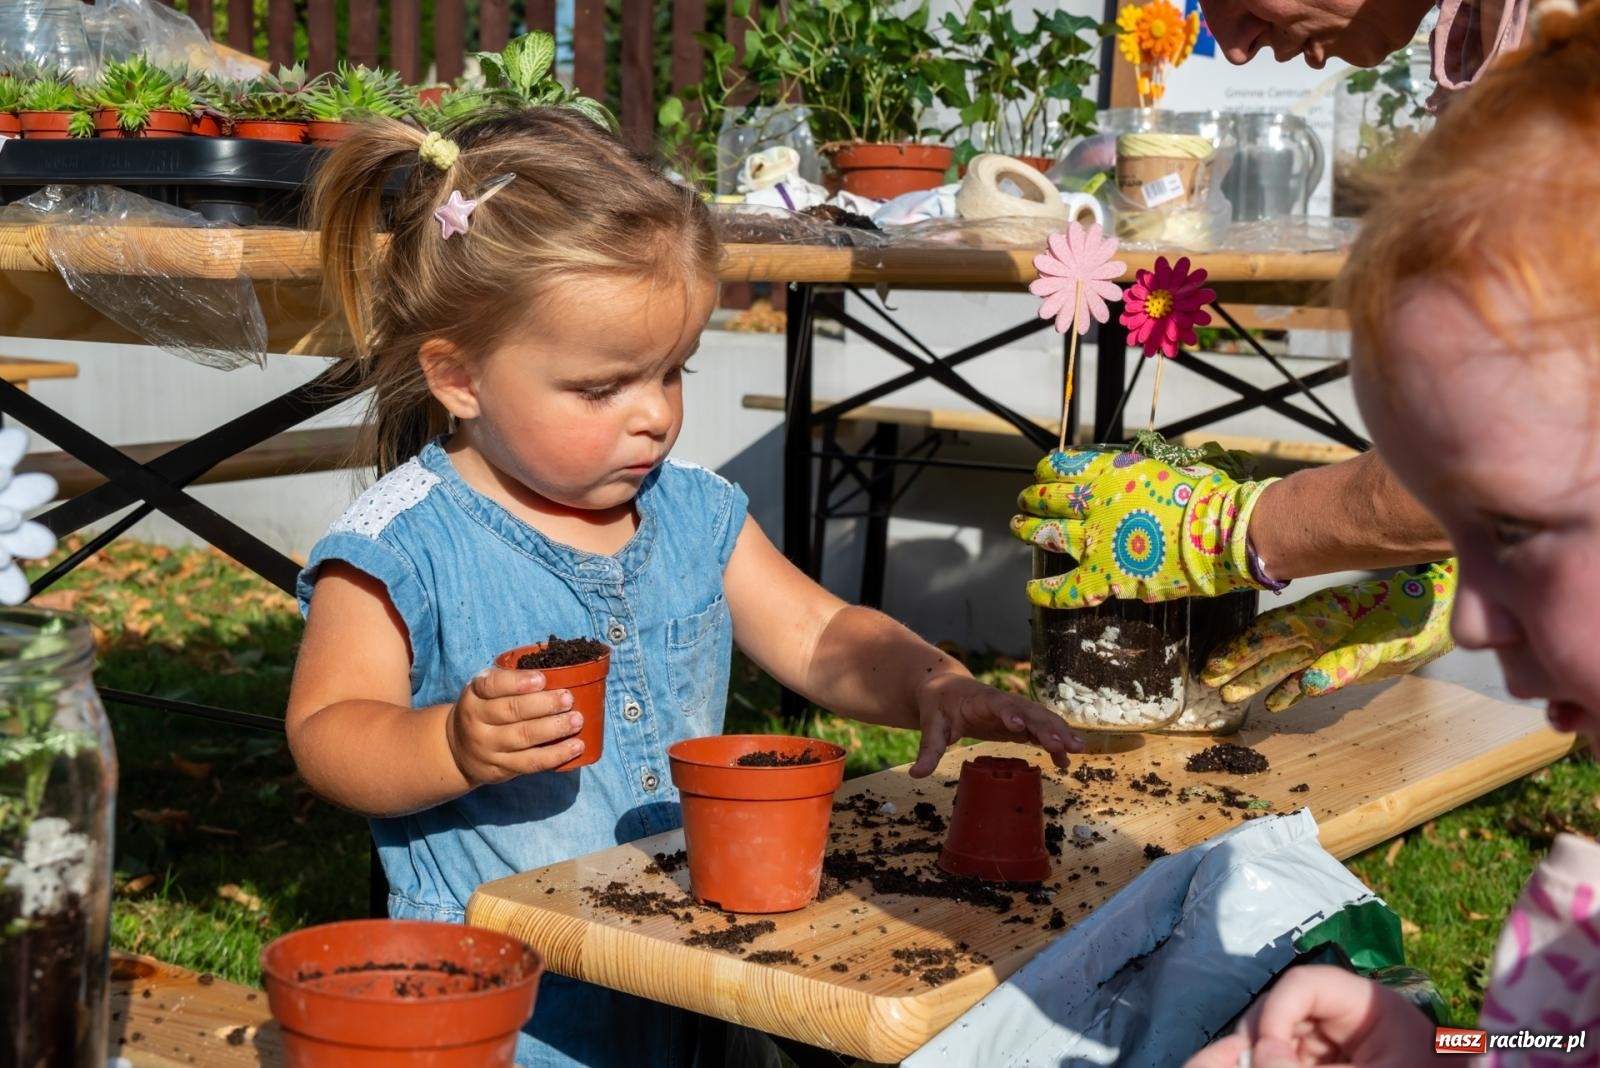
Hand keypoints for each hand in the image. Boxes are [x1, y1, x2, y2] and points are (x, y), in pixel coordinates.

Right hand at [444, 666, 583, 785]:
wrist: (457, 749)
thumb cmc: (485, 709)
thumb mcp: (485, 691)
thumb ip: (512, 681)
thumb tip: (561, 673)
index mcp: (474, 694)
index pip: (492, 685)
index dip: (517, 682)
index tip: (542, 679)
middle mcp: (476, 721)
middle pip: (512, 711)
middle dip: (544, 704)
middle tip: (568, 699)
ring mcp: (488, 747)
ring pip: (523, 737)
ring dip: (554, 729)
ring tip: (577, 720)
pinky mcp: (500, 769)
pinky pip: (531, 762)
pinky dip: (556, 755)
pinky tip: (576, 746)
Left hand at [908, 671, 1082, 777]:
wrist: (945, 689)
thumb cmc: (938, 704)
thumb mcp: (930, 724)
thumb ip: (928, 749)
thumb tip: (917, 774)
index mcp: (982, 699)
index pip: (1000, 705)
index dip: (1011, 714)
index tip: (1020, 726)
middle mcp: (1004, 703)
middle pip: (1030, 712)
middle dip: (1048, 727)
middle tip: (1064, 743)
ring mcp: (1014, 712)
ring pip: (1041, 720)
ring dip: (1059, 733)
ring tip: (1077, 750)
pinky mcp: (1018, 723)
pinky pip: (1040, 730)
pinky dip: (1054, 742)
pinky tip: (1066, 760)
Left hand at [1010, 447, 1274, 608]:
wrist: (1221, 534)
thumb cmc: (1208, 500)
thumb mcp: (1171, 468)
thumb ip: (1146, 474)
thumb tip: (1143, 475)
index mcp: (1112, 473)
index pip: (1064, 465)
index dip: (1047, 468)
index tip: (1042, 471)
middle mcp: (1095, 504)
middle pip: (1048, 498)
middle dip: (1032, 498)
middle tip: (1024, 500)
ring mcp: (1094, 541)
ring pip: (1045, 533)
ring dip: (1027, 529)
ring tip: (1018, 526)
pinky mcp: (1103, 577)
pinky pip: (1063, 587)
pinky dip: (1044, 590)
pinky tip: (1031, 588)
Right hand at [1184, 965, 1434, 1067]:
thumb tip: (1261, 1053)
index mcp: (1367, 1005)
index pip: (1305, 985)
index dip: (1277, 1011)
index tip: (1267, 1051)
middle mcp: (1341, 1021)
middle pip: (1277, 1019)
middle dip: (1239, 1045)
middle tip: (1198, 1065)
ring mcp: (1329, 1050)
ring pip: (1271, 1047)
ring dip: (1236, 1059)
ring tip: (1198, 1067)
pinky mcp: (1323, 1066)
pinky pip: (1283, 1062)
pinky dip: (1256, 1066)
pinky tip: (1214, 1065)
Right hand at [1202, 560, 1455, 712]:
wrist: (1446, 610)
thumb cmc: (1417, 620)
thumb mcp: (1386, 644)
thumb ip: (1346, 665)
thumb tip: (1308, 686)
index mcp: (1321, 618)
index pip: (1271, 634)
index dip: (1241, 651)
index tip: (1215, 668)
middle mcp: (1318, 630)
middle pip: (1269, 649)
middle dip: (1238, 664)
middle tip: (1209, 683)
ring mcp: (1329, 645)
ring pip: (1284, 663)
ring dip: (1257, 679)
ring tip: (1229, 694)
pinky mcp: (1344, 662)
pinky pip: (1309, 676)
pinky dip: (1291, 690)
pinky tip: (1275, 702)